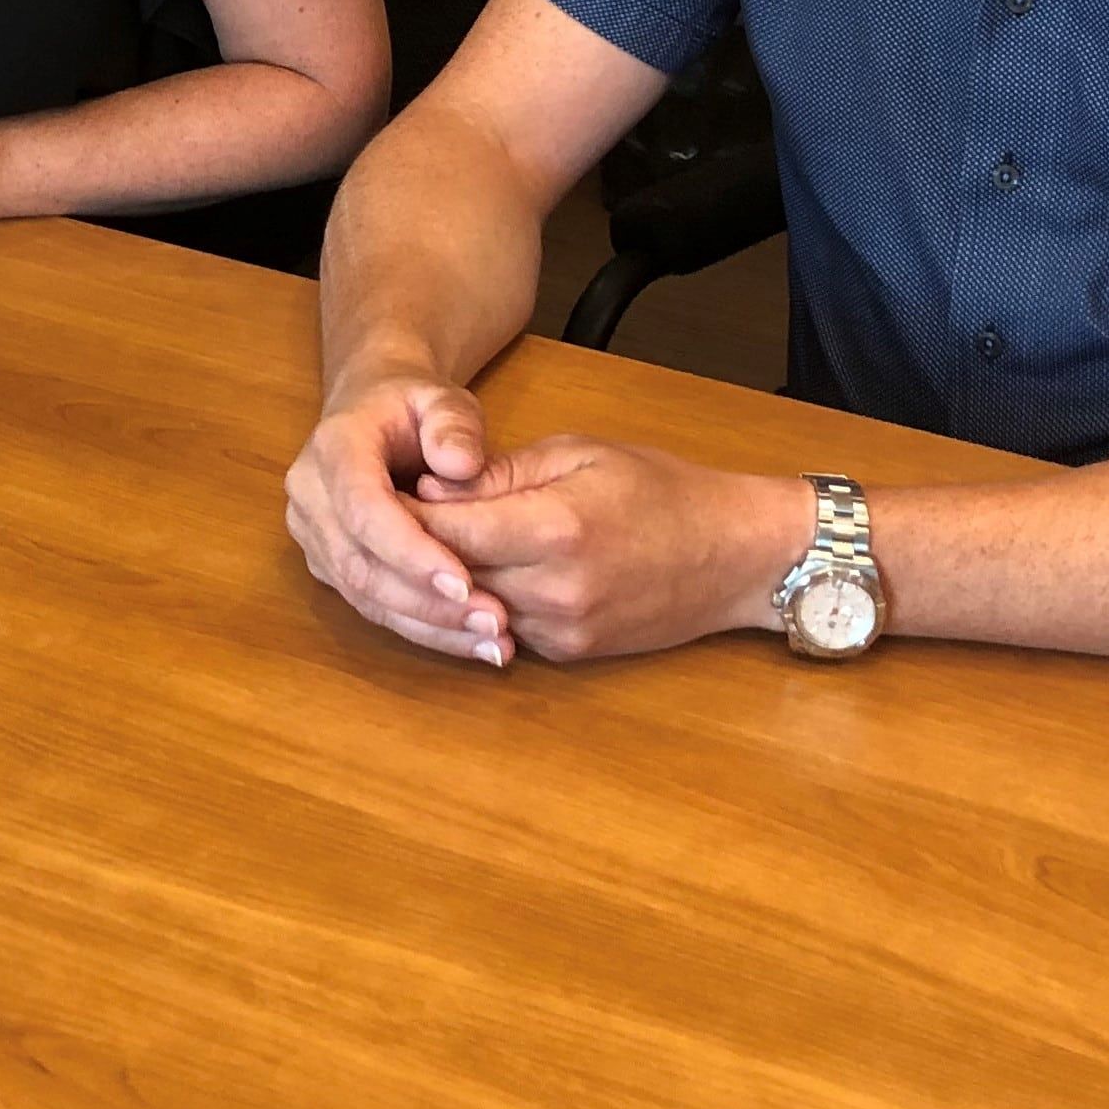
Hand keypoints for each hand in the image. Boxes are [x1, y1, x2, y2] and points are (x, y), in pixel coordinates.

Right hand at [285, 372, 513, 663]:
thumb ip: (453, 423)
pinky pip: (370, 606)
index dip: (409, 551)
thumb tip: (461, 465)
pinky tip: (473, 640)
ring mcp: (312, 535)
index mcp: (333, 446)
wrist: (373, 409)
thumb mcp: (442, 398)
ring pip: (363, 596)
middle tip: (495, 621)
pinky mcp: (328, 565)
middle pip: (359, 565)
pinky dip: (423, 629)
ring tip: (495, 642)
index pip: (362, 508)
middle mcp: (309, 495)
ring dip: (430, 626)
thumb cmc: (414, 406)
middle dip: (427, 602)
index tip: (465, 583)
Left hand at [410, 437, 814, 662]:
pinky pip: (504, 627)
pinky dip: (482, 602)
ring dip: (441, 582)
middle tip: (375, 521)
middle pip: (450, 576)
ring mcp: (563, 630)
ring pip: (470, 609)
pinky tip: (468, 575)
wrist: (735, 556)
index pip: (448, 531)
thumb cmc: (660, 489)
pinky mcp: (571, 654)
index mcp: (555, 528)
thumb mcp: (578, 454)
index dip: (402, 514)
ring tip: (410, 548)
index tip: (373, 491)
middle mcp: (554, 590)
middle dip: (412, 551)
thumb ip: (499, 473)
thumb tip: (428, 488)